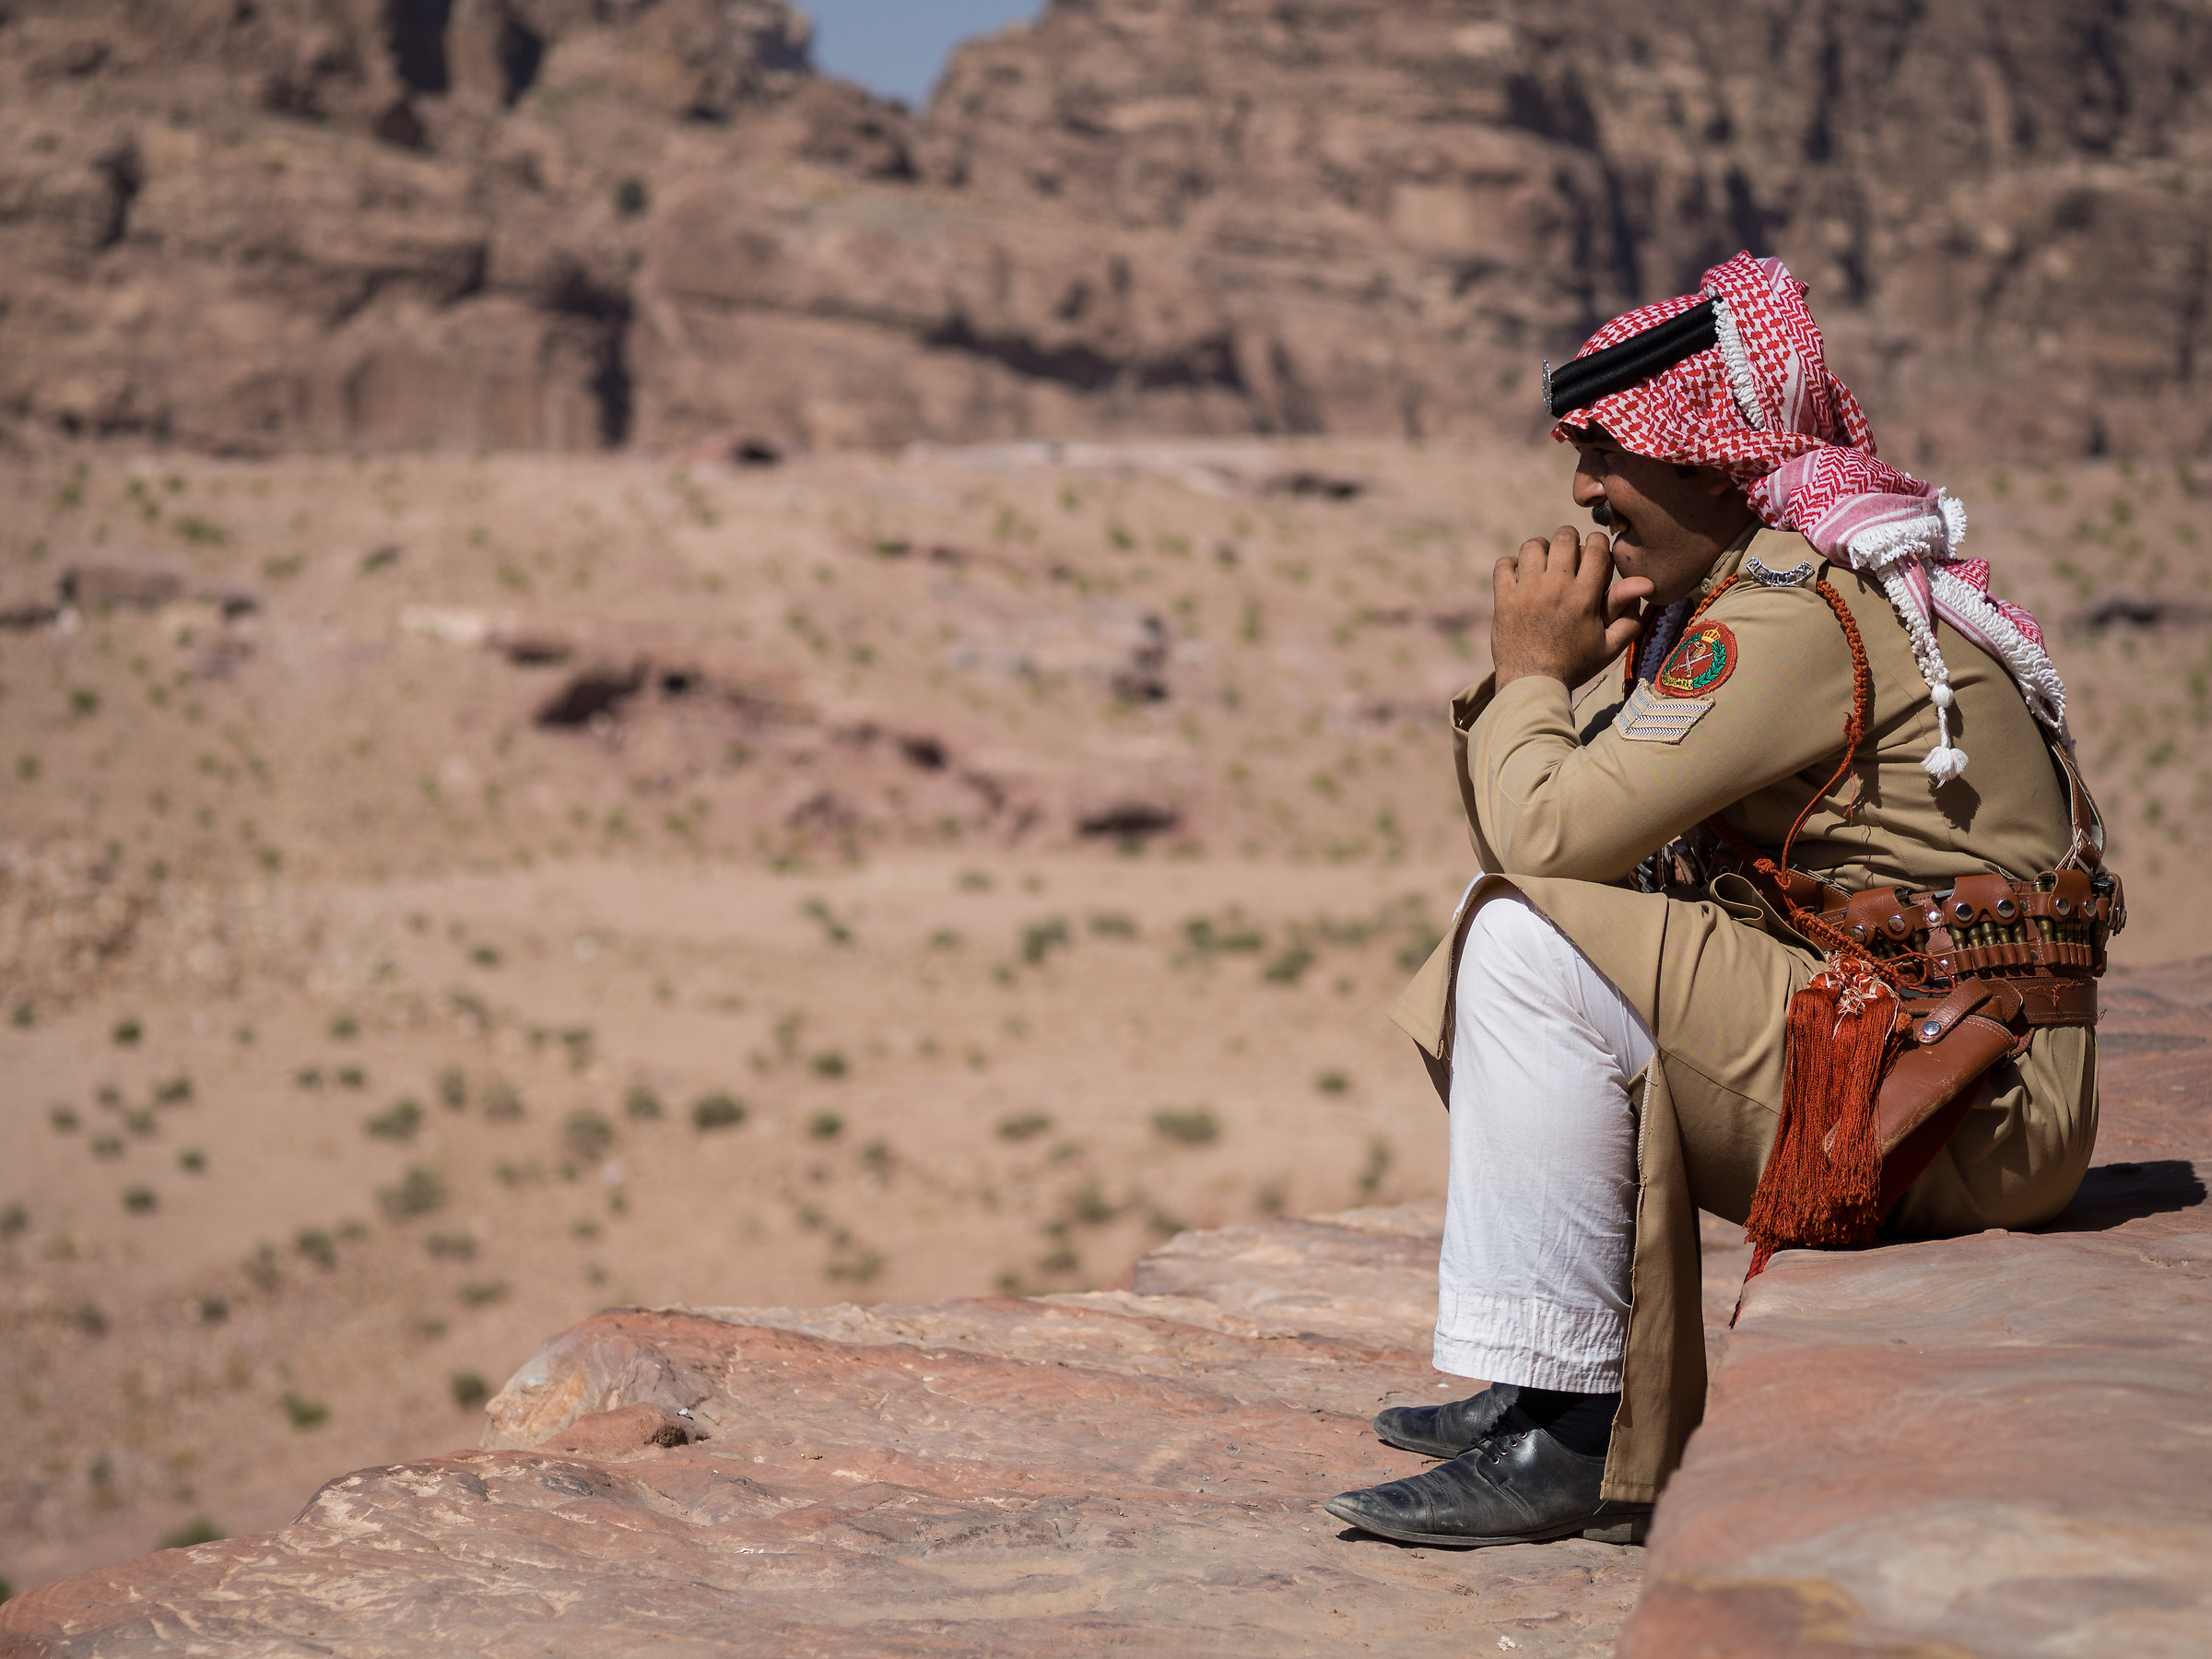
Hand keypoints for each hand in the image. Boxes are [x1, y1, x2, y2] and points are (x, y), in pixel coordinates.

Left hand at [1491, 526, 1652, 689]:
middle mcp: (1556, 588)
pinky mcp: (1504, 599)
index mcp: (1584, 597)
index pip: (1596, 547)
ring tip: (1543, 563)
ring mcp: (1527, 592)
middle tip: (1568, 556)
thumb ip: (1628, 613)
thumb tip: (1644, 583)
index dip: (1597, 544)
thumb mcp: (1609, 645)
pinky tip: (1520, 577)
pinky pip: (1504, 564)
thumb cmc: (1575, 665)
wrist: (1533, 684)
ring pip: (1532, 546)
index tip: (1593, 556)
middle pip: (1564, 537)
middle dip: (1569, 540)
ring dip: (1540, 550)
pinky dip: (1511, 565)